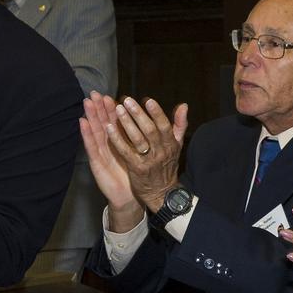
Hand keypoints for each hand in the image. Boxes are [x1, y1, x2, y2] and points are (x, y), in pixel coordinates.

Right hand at [81, 93, 140, 228]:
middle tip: (95, 93)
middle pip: (103, 123)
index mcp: (120, 142)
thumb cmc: (136, 173)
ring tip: (87, 102)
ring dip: (91, 116)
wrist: (129, 196)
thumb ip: (146, 137)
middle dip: (99, 108)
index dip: (112, 109)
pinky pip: (91, 146)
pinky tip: (82, 122)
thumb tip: (150, 121)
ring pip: (96, 131)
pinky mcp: (96, 162)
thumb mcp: (143, 153)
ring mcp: (101, 153)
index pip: (116, 122)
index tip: (111, 95)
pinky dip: (86, 134)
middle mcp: (109, 145)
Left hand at [108, 95, 188, 212]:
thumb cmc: (167, 165)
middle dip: (138, 114)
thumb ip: (180, 124)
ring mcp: (148, 160)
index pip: (165, 125)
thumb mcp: (177, 145)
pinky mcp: (136, 168)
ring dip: (126, 123)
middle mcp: (161, 151)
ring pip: (137, 139)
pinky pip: (126, 151)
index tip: (147, 100)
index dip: (157, 113)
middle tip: (127, 100)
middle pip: (150, 130)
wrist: (162, 192)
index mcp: (171, 144)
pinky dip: (117, 139)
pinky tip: (109, 128)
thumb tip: (184, 105)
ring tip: (117, 109)